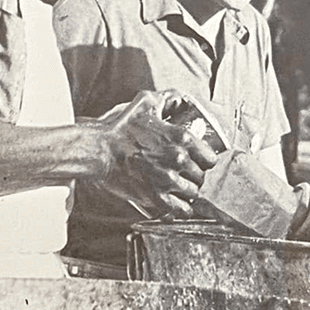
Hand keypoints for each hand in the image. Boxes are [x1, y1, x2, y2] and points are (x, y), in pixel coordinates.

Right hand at [96, 90, 218, 218]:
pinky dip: (180, 210)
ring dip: (188, 194)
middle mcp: (178, 159)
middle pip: (200, 177)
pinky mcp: (154, 197)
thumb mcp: (146, 103)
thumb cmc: (120, 129)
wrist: (100, 151)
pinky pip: (178, 210)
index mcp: (181, 138)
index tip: (198, 163)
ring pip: (192, 194)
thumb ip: (167, 98)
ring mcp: (167, 180)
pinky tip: (177, 207)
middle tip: (186, 177)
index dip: (204, 161)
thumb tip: (179, 99)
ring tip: (181, 191)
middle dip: (194, 178)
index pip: (210, 158)